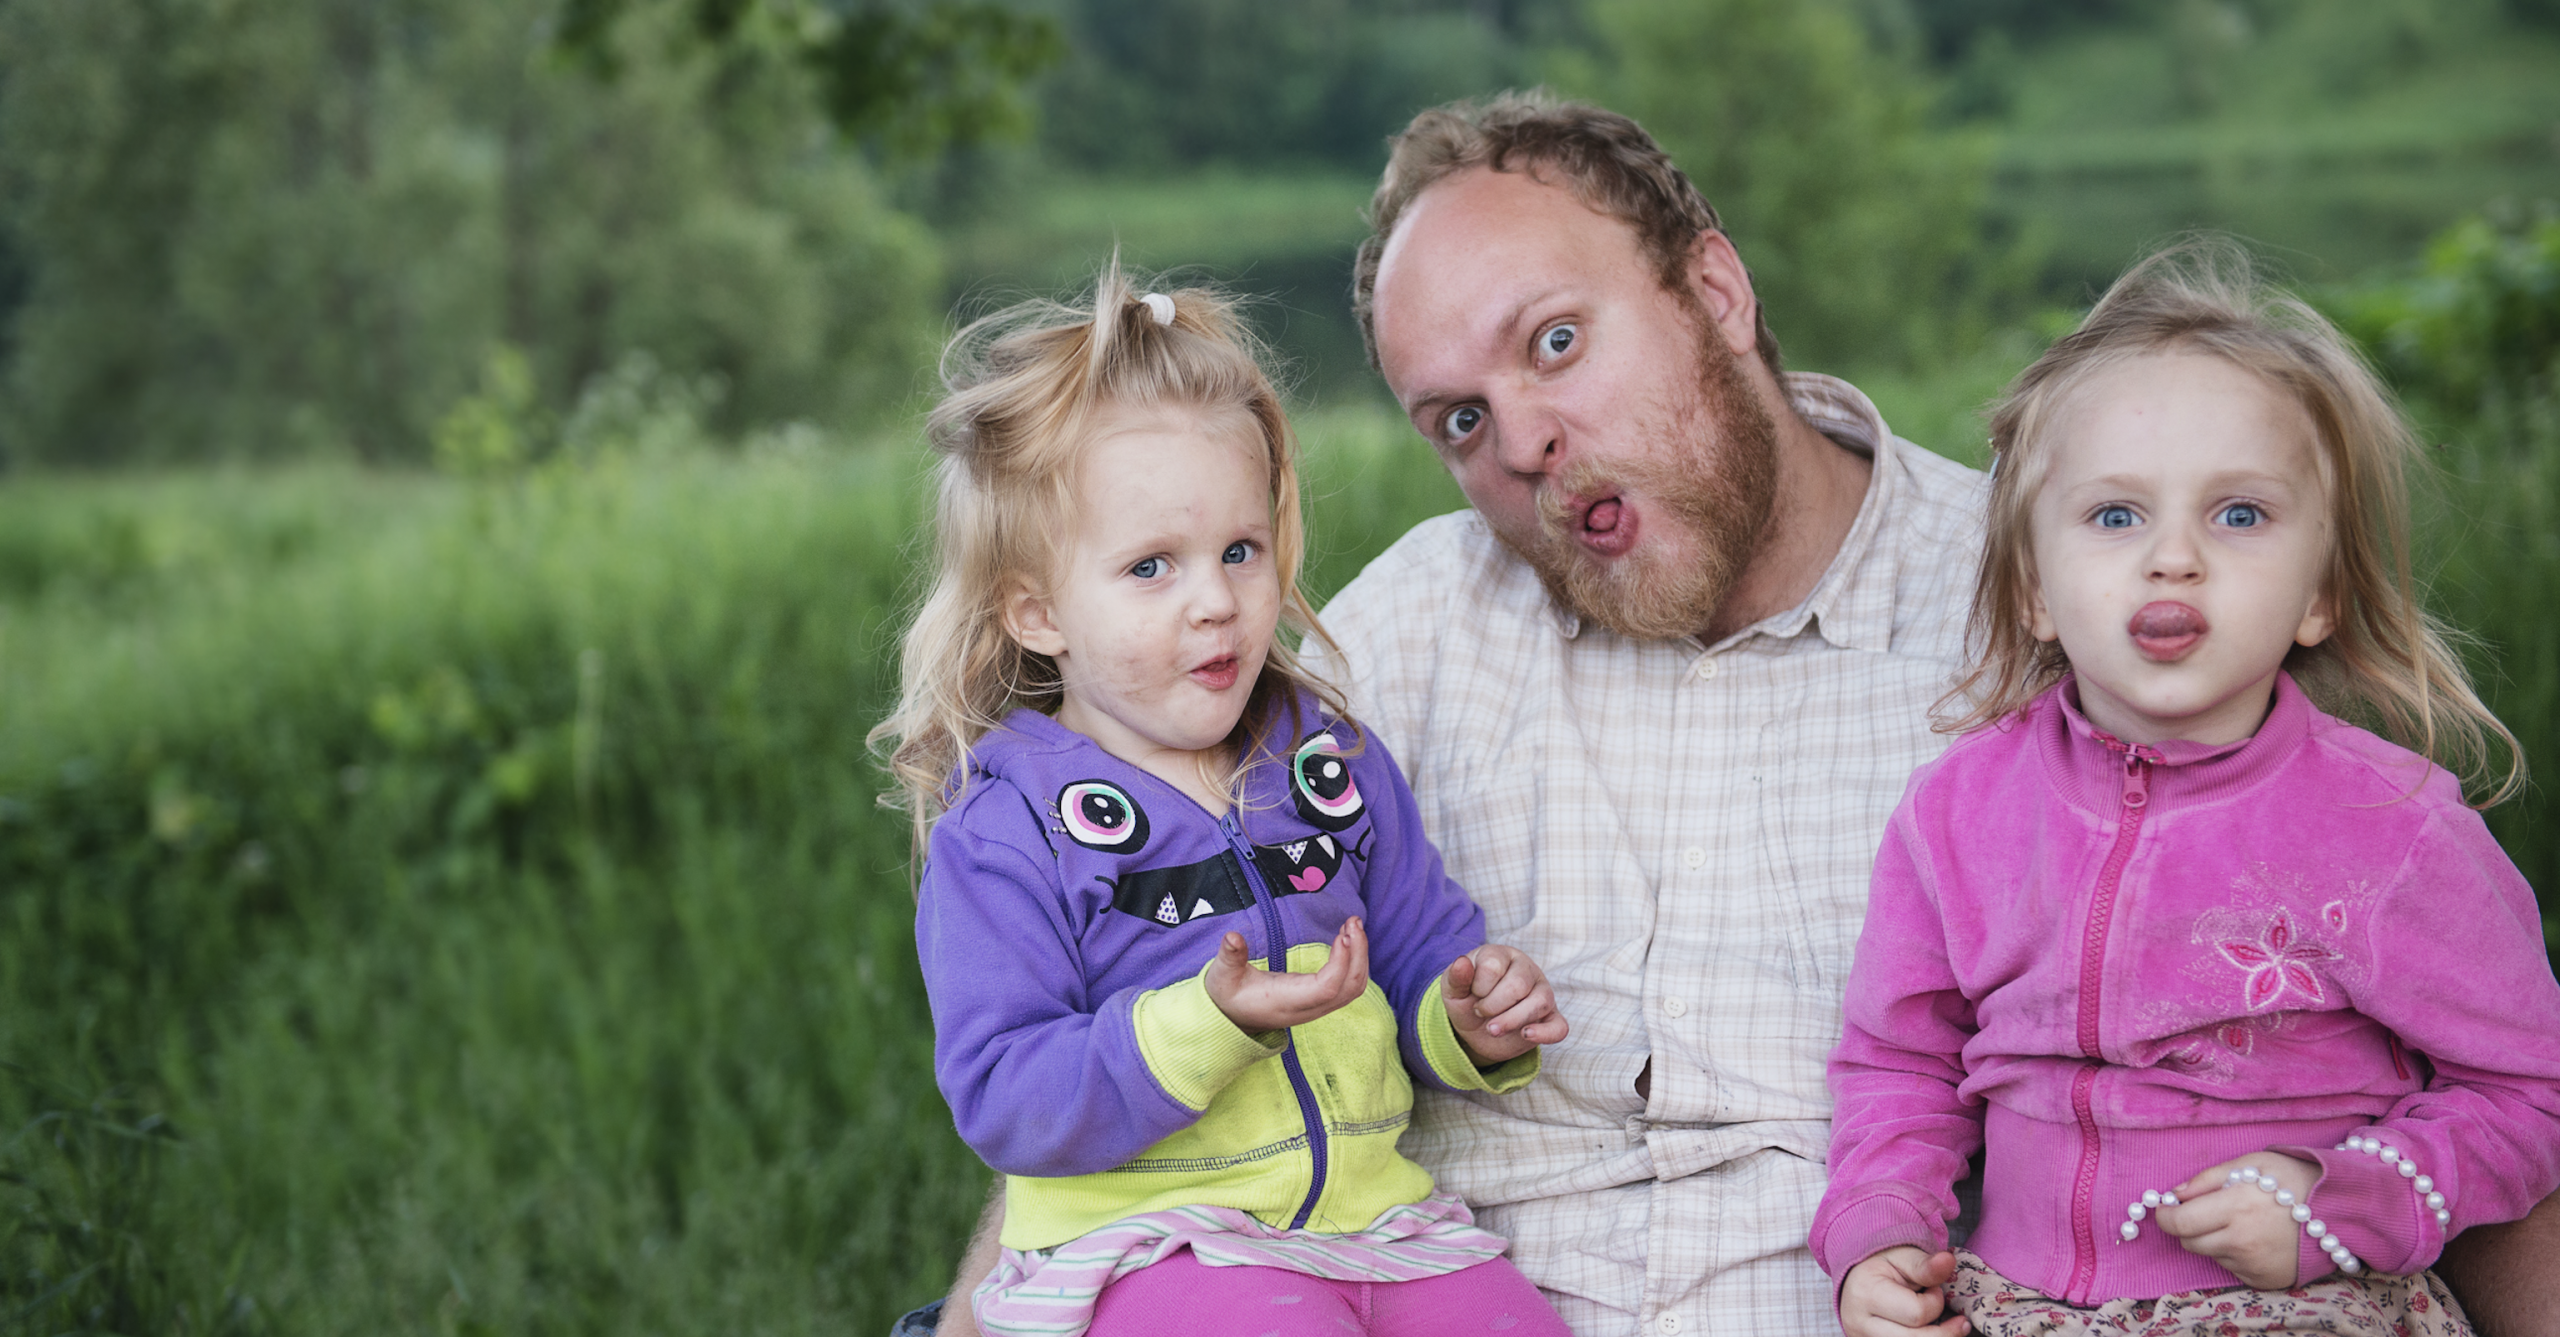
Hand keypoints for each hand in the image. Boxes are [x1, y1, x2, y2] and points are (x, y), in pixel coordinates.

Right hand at [1204, 917, 1369, 1032]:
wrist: (1230, 1018)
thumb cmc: (1227, 996)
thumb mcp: (1222, 975)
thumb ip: (1229, 956)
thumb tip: (1232, 936)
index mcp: (1286, 1001)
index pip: (1326, 988)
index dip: (1340, 963)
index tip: (1342, 934)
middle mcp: (1308, 1008)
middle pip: (1350, 988)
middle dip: (1359, 953)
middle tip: (1353, 921)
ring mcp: (1317, 1007)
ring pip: (1354, 988)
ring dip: (1360, 956)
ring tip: (1353, 925)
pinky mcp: (1320, 1001)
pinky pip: (1349, 985)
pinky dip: (1355, 962)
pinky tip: (1347, 939)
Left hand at [1442, 943, 1568, 1064]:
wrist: (1476, 1027)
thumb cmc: (1467, 1000)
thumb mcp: (1453, 990)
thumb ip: (1456, 977)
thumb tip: (1462, 962)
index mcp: (1501, 955)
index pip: (1493, 966)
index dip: (1478, 987)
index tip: (1473, 995)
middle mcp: (1526, 969)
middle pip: (1518, 985)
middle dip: (1493, 1006)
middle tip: (1480, 1012)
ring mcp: (1543, 992)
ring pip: (1539, 1003)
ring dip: (1512, 1021)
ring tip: (1492, 1029)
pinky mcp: (1551, 1018)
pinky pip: (1559, 1027)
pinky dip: (1545, 1033)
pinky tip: (1525, 1035)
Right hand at [1839, 1247, 1965, 1336]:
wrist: (1858, 1281)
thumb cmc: (1884, 1267)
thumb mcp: (1904, 1258)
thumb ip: (1926, 1265)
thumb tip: (1948, 1261)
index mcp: (1865, 1293)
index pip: (1916, 1314)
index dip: (1935, 1303)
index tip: (1935, 1290)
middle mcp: (1858, 1324)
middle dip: (1943, 1332)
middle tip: (1956, 1320)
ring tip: (1949, 1330)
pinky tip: (1930, 1335)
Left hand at [2156, 1152, 2319, 1287]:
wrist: (2339, 1209)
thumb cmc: (2290, 1179)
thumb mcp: (2248, 1163)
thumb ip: (2206, 1179)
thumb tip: (2174, 1195)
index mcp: (2236, 1208)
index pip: (2179, 1223)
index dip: (2166, 1216)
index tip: (2166, 1208)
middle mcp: (2243, 1241)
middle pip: (2190, 1243)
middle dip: (2189, 1227)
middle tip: (2207, 1212)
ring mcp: (2255, 1265)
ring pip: (2211, 1255)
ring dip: (2215, 1240)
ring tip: (2243, 1222)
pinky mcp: (2265, 1280)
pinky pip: (2233, 1268)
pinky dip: (2236, 1254)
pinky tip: (2257, 1239)